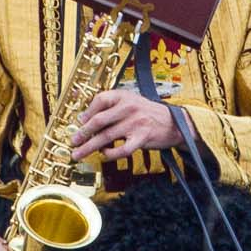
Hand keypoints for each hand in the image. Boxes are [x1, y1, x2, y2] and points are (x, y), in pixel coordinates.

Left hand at [70, 87, 184, 161]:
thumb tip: (87, 120)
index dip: (86, 112)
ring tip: (79, 153)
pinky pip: (122, 149)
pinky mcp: (142, 138)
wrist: (176, 123)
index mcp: (124, 96)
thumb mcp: (132, 102)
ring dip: (89, 147)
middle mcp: (129, 108)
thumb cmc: (150, 114)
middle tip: (73, 141)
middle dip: (83, 133)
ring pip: (106, 137)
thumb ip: (112, 108)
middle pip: (98, 121)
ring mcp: (135, 123)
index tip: (79, 122)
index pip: (100, 100)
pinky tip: (105, 154)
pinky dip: (110, 154)